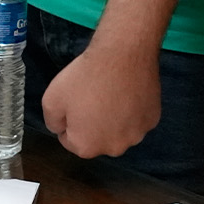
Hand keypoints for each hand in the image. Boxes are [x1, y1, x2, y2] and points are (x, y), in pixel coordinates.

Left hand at [40, 42, 160, 159]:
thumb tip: (61, 129)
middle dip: (93, 123)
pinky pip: (137, 119)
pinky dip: (132, 110)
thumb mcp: (51, 99)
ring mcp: (137, 135)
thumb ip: (52, 122)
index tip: (74, 101)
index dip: (69, 120)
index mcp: (87, 148)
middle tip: (93, 97)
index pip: (71, 141)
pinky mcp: (153, 119)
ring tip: (112, 93)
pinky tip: (129, 91)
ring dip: (115, 119)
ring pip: (120, 130)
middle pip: (98, 138)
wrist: (123, 54)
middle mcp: (114, 149)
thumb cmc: (85, 77)